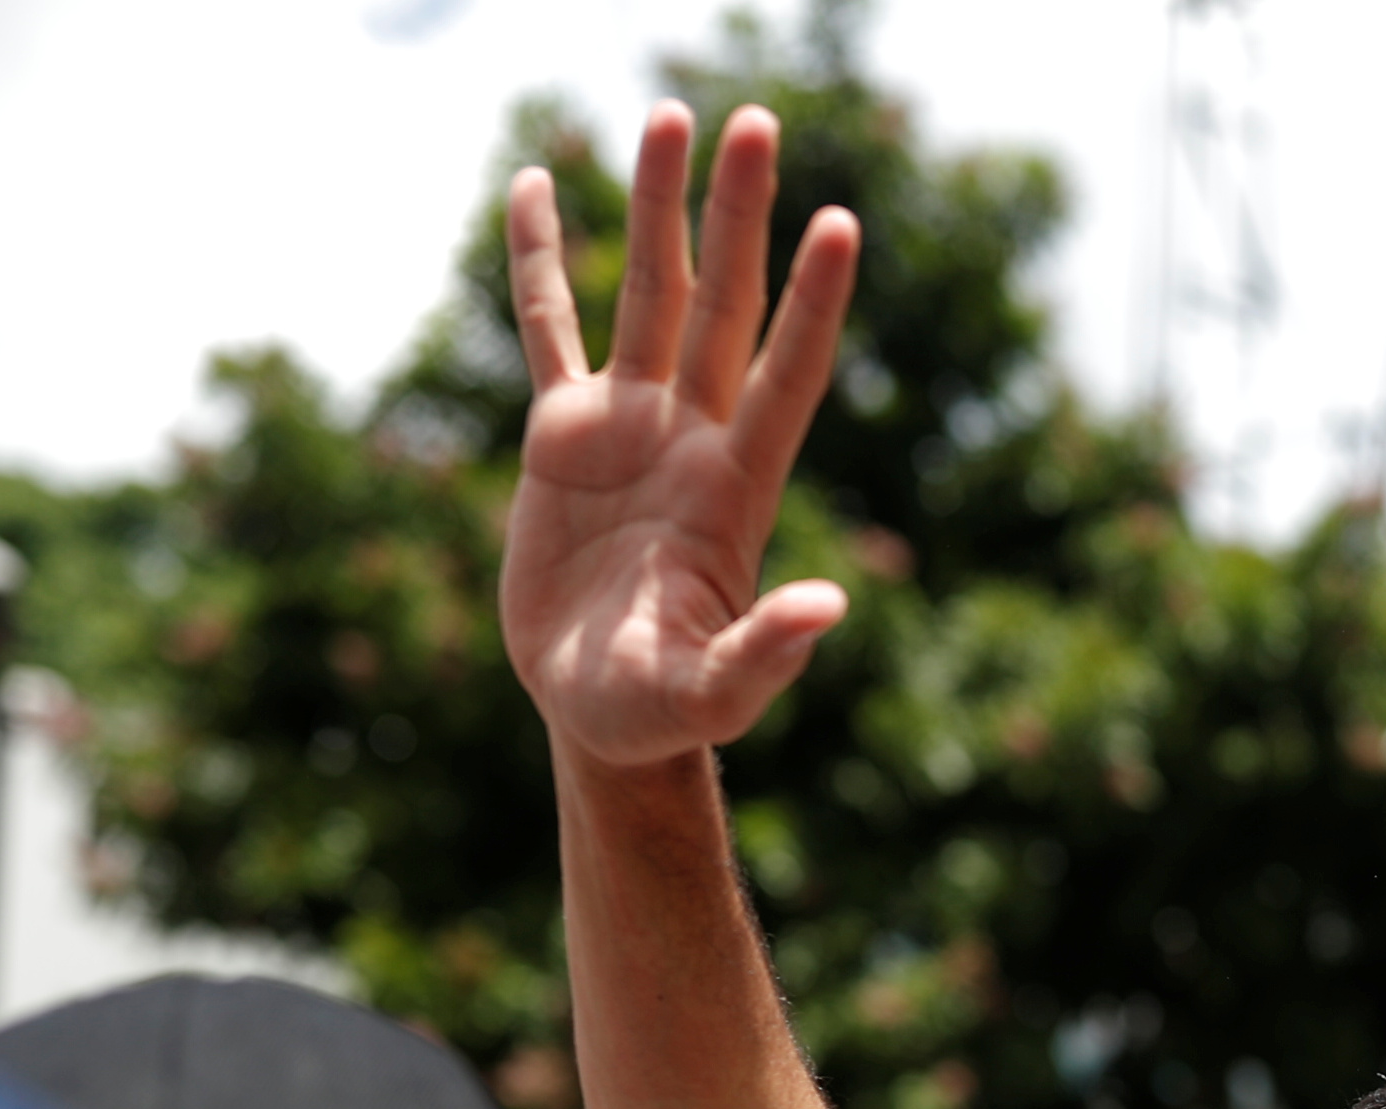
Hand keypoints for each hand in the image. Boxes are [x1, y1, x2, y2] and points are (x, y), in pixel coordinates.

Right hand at [500, 102, 860, 769]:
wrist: (598, 713)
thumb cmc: (662, 713)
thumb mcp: (714, 693)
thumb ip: (766, 653)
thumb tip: (829, 608)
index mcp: (735, 489)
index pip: (787, 373)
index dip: (812, 302)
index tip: (840, 221)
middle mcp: (693, 438)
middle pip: (724, 305)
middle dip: (738, 216)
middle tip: (757, 120)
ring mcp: (632, 427)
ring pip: (651, 294)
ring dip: (661, 209)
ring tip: (671, 117)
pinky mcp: (565, 435)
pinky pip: (552, 327)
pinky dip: (545, 259)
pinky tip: (546, 184)